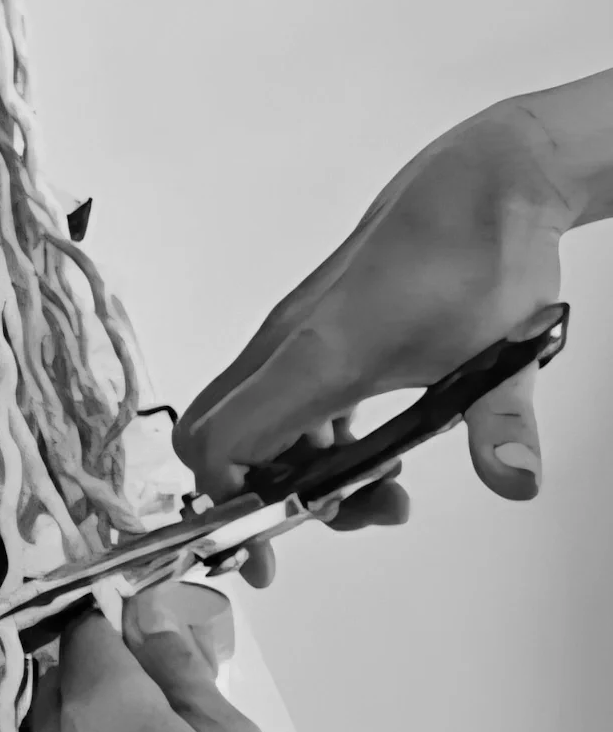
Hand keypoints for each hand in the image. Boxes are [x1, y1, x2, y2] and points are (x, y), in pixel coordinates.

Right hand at [174, 103, 571, 586]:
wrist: (478, 183)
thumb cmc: (479, 256)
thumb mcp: (500, 354)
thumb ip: (502, 426)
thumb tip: (516, 480)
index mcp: (316, 358)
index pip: (223, 443)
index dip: (229, 506)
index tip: (268, 548)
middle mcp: (287, 346)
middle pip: (216, 437)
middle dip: (254, 497)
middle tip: (320, 523)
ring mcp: (293, 336)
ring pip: (250, 421)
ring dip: (294, 471)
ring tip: (381, 491)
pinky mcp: (311, 331)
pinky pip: (277, 399)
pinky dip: (306, 440)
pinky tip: (376, 449)